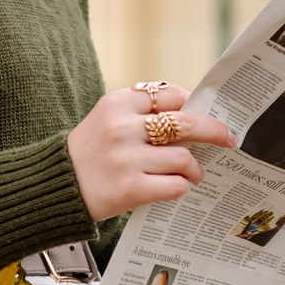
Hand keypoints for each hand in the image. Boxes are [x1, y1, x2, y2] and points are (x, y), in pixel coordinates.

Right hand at [67, 83, 235, 222]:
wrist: (57, 186)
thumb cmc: (91, 151)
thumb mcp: (108, 118)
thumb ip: (143, 112)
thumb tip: (193, 113)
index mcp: (118, 103)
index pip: (171, 95)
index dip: (191, 104)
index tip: (201, 113)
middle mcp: (122, 127)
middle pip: (186, 123)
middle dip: (213, 130)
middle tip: (228, 138)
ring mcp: (126, 159)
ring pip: (184, 158)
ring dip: (195, 168)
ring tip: (195, 173)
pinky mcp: (130, 188)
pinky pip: (175, 185)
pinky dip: (182, 186)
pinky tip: (178, 186)